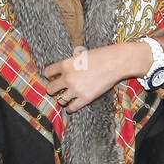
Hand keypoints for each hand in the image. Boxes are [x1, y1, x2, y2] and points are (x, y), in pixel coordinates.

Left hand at [44, 39, 163, 111]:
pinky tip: (72, 105)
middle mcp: (68, 77)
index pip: (47, 73)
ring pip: (60, 100)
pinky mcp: (85, 98)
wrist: (116, 62)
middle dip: (53, 89)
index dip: (50, 75)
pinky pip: (71, 108)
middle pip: (50, 88)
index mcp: (65, 64)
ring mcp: (76, 89)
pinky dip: (70, 108)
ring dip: (62, 98)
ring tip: (66, 96)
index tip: (53, 77)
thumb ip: (69, 65)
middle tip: (58, 89)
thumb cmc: (100, 56)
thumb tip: (60, 73)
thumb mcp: (80, 56)